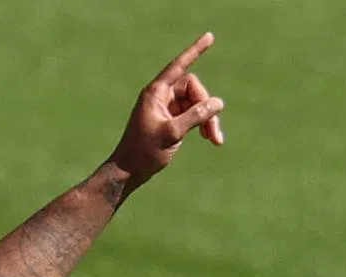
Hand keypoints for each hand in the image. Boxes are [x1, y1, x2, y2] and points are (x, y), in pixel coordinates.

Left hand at [110, 32, 224, 183]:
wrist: (128, 172)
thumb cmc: (144, 152)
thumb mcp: (173, 133)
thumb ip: (196, 116)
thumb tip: (217, 103)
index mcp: (155, 93)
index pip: (178, 66)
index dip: (195, 51)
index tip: (210, 37)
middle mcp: (160, 97)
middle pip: (193, 89)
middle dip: (207, 107)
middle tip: (213, 132)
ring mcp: (165, 108)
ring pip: (195, 103)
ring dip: (207, 119)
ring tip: (215, 140)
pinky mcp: (169, 120)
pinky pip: (192, 114)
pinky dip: (202, 125)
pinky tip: (210, 139)